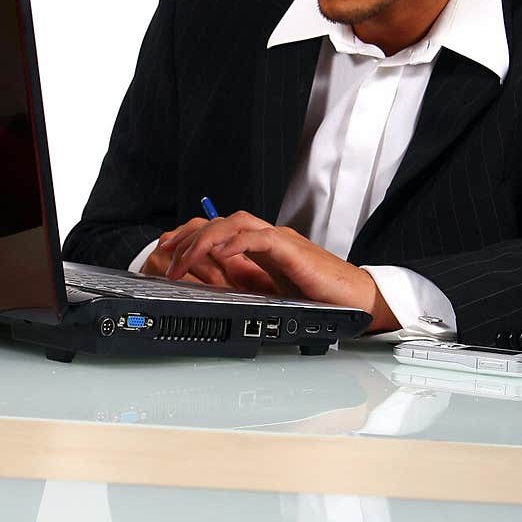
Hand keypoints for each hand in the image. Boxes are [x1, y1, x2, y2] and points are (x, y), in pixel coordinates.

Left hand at [157, 211, 398, 331]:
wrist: (356, 299)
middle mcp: (267, 238)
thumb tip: (214, 293)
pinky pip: (258, 238)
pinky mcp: (292, 250)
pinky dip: (236, 243)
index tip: (167, 249)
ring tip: (186, 259)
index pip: (218, 231)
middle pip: (218, 222)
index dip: (189, 236)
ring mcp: (279, 241)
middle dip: (187, 236)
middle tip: (166, 254)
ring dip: (204, 240)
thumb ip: (246, 288)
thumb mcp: (271, 295)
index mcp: (260, 248)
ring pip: (233, 224)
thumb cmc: (320, 298)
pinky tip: (219, 255)